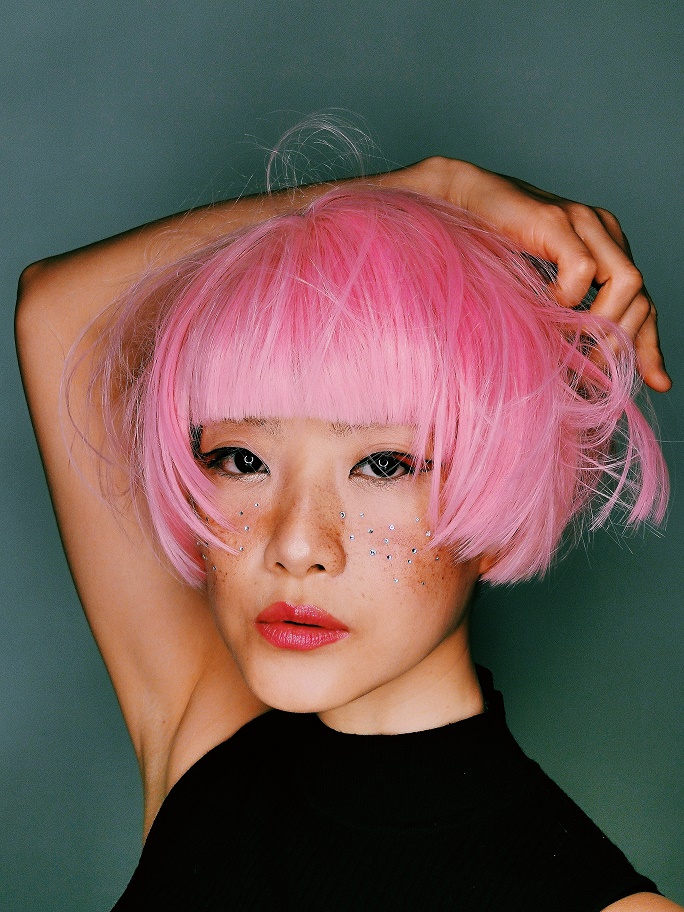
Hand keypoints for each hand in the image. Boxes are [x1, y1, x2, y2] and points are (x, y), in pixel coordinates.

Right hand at [386, 157, 669, 391]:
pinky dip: (566, 297)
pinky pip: (582, 270)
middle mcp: (604, 232)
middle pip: (641, 295)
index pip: (644, 302)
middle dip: (620, 342)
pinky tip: (541, 304)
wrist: (456, 201)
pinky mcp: (556, 221)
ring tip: (568, 341)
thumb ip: (565, 318)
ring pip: (626, 282)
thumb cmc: (491, 251)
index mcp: (606, 249)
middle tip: (587, 371)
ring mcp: (583, 222)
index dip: (650, 346)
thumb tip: (582, 368)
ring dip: (601, 322)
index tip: (657, 382)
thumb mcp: (537, 293)